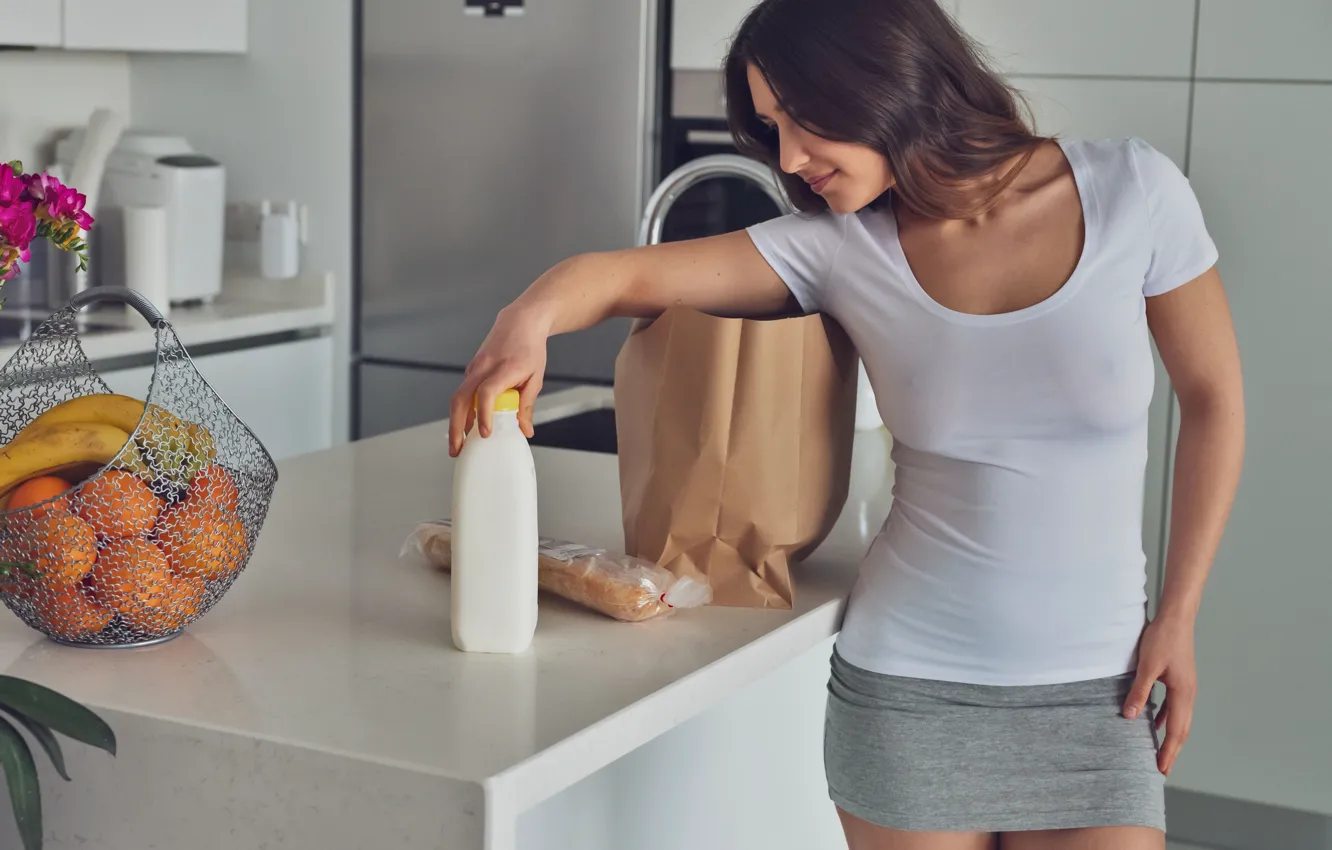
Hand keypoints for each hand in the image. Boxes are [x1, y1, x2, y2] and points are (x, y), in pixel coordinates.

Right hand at [449, 306, 549, 456]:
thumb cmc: (530, 348)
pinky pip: (464, 393)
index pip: (487, 393)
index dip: (484, 415)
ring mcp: (475, 368)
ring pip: (459, 397)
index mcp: (504, 368)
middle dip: (456, 427)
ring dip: (456, 422)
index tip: (485, 433)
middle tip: (457, 450)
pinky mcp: (472, 370)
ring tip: (458, 445)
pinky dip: (463, 411)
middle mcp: (484, 367)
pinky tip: (468, 427)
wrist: (520, 322)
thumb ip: (527, 405)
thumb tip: (524, 430)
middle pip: (461, 399)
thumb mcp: (535, 378)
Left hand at [1123, 613, 1197, 775]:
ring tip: (1160, 751)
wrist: (1176, 618)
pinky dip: (1167, 719)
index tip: (1162, 768)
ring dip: (1170, 736)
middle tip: (1162, 769)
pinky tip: (1155, 723)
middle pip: (1182, 729)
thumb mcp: (1147, 667)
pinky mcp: (1180, 681)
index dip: (1168, 751)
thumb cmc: (1163, 639)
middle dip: (1172, 750)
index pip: (1176, 730)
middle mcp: (1189, 694)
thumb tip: (1130, 716)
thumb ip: (1139, 692)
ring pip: (1180, 719)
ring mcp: (1186, 687)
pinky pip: (1175, 707)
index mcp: (1183, 693)